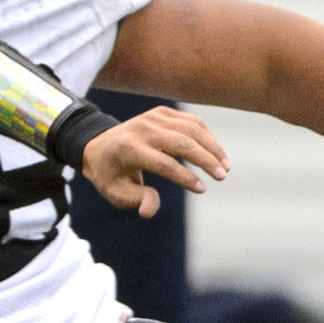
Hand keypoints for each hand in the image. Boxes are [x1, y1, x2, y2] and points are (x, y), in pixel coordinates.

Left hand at [77, 106, 228, 218]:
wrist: (98, 145)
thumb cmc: (110, 174)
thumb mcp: (115, 192)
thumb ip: (136, 200)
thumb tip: (149, 210)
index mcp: (128, 149)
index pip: (164, 163)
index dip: (185, 177)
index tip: (202, 189)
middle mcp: (142, 129)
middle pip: (182, 142)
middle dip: (205, 160)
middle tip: (221, 176)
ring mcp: (153, 117)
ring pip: (191, 129)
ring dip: (212, 147)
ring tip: (224, 167)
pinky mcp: (162, 112)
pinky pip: (191, 122)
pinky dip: (207, 136)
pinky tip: (216, 153)